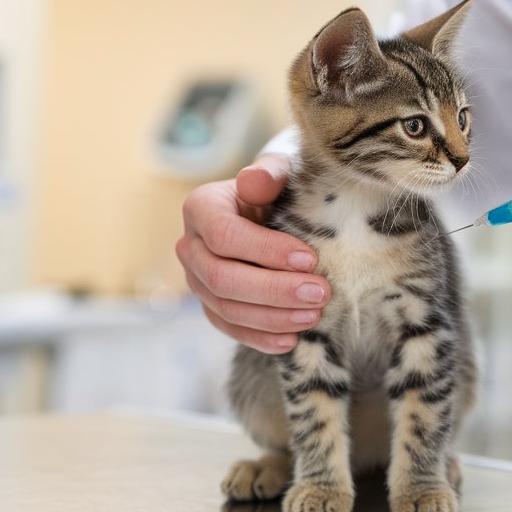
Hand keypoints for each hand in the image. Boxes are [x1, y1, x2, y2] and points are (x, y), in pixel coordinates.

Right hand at [175, 153, 330, 352]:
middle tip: (320, 293)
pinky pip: (229, 328)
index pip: (224, 235)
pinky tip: (291, 340)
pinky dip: (260, 337)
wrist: (270, 210)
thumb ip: (270, 172)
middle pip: (222, 278)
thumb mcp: (278, 171)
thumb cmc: (277, 188)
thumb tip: (254, 181)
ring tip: (314, 315)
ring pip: (226, 309)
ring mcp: (197, 280)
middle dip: (274, 290)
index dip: (266, 251)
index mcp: (201, 208)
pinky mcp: (211, 305)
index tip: (310, 259)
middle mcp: (190, 246)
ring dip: (273, 317)